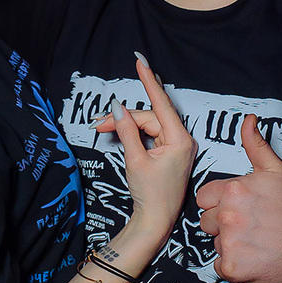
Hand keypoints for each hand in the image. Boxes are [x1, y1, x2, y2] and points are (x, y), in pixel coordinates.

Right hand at [93, 54, 196, 258]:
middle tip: (99, 123)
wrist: (156, 220)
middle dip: (124, 117)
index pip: (161, 103)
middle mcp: (182, 139)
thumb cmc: (150, 194)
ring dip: (126, 124)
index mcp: (180, 139)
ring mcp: (177, 145)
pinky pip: (151, 133)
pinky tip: (118, 129)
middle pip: (150, 116)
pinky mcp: (170, 151)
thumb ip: (127, 131)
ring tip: (103, 128)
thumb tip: (118, 108)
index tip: (141, 61)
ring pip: (148, 124)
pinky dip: (134, 132)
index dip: (148, 81)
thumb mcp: (135, 160)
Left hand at [195, 115, 281, 282]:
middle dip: (223, 223)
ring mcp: (229, 243)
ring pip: (214, 243)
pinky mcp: (231, 266)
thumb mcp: (276, 170)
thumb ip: (255, 145)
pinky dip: (233, 264)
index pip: (204, 198)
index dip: (219, 202)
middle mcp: (227, 216)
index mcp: (232, 191)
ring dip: (229, 243)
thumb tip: (247, 121)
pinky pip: (219, 265)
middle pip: (206, 221)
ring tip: (253, 239)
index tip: (237, 207)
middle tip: (248, 224)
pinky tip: (252, 255)